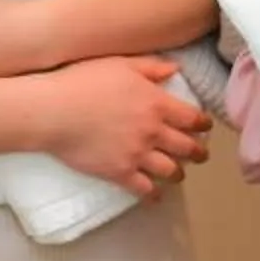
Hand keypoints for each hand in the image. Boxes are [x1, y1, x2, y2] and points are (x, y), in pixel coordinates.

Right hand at [35, 56, 211, 197]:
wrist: (53, 111)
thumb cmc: (83, 81)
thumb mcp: (120, 64)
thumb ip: (151, 67)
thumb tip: (175, 69)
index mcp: (156, 103)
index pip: (191, 118)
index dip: (202, 123)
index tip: (206, 126)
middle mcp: (153, 131)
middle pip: (187, 147)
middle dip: (198, 152)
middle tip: (202, 154)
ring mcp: (137, 154)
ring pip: (171, 170)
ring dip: (178, 172)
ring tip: (179, 173)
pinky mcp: (119, 173)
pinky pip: (144, 189)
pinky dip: (153, 195)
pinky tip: (155, 196)